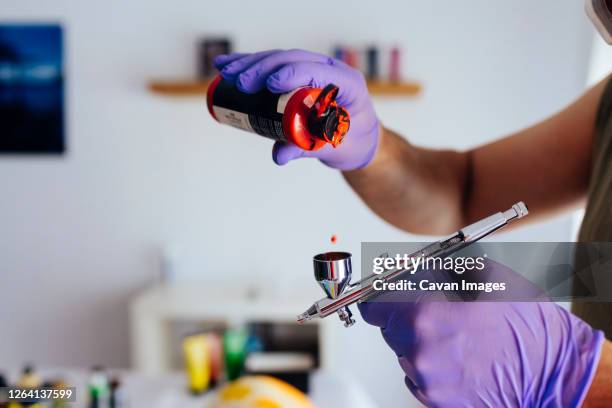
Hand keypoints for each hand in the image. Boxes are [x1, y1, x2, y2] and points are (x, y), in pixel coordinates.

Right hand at [214, 49, 379, 169]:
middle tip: (240, 83)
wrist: (359, 140)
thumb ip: (308, 148)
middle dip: (263, 68)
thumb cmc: (353, 143)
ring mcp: (314, 69)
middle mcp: (331, 70)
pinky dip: (250, 65)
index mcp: (348, 83)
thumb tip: (279, 155)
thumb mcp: (334, 148)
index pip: (317, 70)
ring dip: (251, 63)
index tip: (269, 85)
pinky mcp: (299, 75)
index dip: (292, 73)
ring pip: (279, 59)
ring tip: (225, 72)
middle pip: (293, 59)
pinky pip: (273, 66)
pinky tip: (228, 64)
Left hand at [358, 260, 603, 406]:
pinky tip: (460, 355)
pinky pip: (419, 375)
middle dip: (405, 315)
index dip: (379, 296)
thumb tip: (413, 267)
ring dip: (420, 340)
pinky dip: (431, 363)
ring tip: (457, 333)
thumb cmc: (526, 327)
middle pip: (389, 328)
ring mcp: (428, 381)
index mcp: (424, 316)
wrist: (556, 373)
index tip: (385, 294)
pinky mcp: (438, 401)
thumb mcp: (482, 276)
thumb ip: (436, 270)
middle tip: (433, 308)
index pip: (373, 305)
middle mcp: (419, 351)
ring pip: (405, 352)